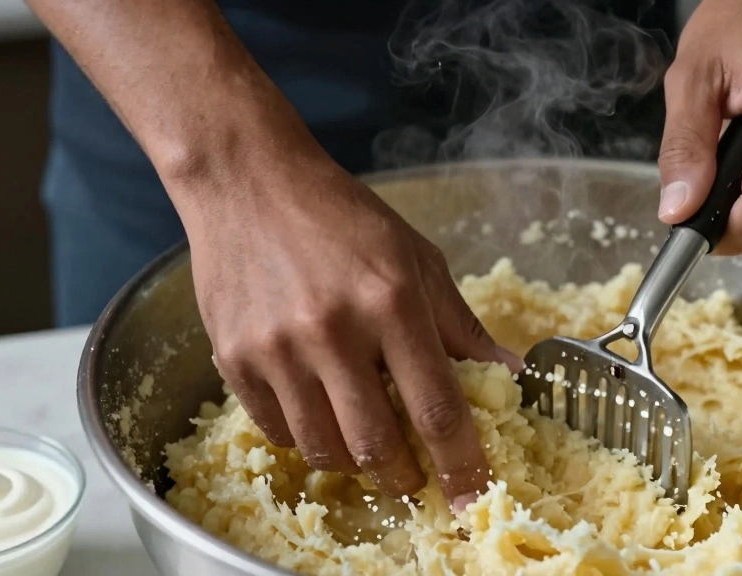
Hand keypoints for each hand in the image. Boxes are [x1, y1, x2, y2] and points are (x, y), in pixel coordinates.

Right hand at [178, 145, 521, 510]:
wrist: (248, 182)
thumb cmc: (342, 217)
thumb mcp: (416, 257)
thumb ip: (460, 325)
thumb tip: (507, 374)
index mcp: (391, 301)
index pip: (436, 408)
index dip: (461, 464)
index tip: (472, 496)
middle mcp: (333, 330)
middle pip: (377, 446)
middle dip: (404, 476)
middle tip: (413, 474)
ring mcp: (277, 349)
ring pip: (324, 449)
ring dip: (354, 460)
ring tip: (364, 436)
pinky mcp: (234, 359)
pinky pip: (279, 431)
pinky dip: (307, 436)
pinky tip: (319, 408)